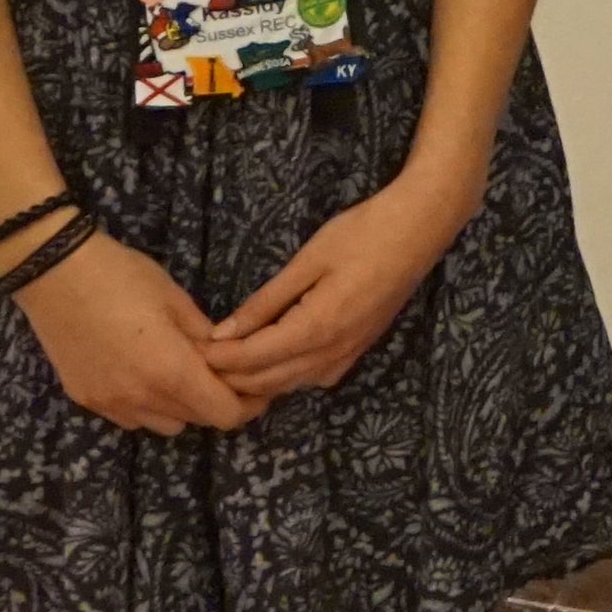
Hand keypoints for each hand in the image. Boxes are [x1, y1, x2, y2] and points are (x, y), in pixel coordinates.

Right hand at [11, 229, 264, 436]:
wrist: (54, 274)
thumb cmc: (122, 277)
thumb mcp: (175, 299)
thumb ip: (204, 335)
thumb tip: (224, 355)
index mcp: (171, 372)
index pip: (224, 414)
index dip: (247, 405)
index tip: (258, 387)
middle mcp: (140, 399)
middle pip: (196, 420)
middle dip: (217, 401)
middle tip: (224, 373)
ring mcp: (109, 404)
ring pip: (163, 424)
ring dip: (182, 407)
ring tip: (183, 372)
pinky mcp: (85, 399)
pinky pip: (130, 418)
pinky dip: (148, 406)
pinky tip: (145, 375)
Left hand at [205, 169, 475, 399]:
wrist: (421, 227)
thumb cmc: (363, 233)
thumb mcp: (308, 260)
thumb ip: (266, 301)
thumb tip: (223, 332)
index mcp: (316, 328)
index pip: (252, 360)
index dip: (218, 359)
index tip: (189, 350)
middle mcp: (332, 352)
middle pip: (267, 382)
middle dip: (230, 376)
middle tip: (198, 359)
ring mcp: (349, 354)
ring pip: (290, 385)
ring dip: (256, 380)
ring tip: (226, 362)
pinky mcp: (359, 349)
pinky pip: (314, 377)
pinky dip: (285, 376)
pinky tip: (272, 360)